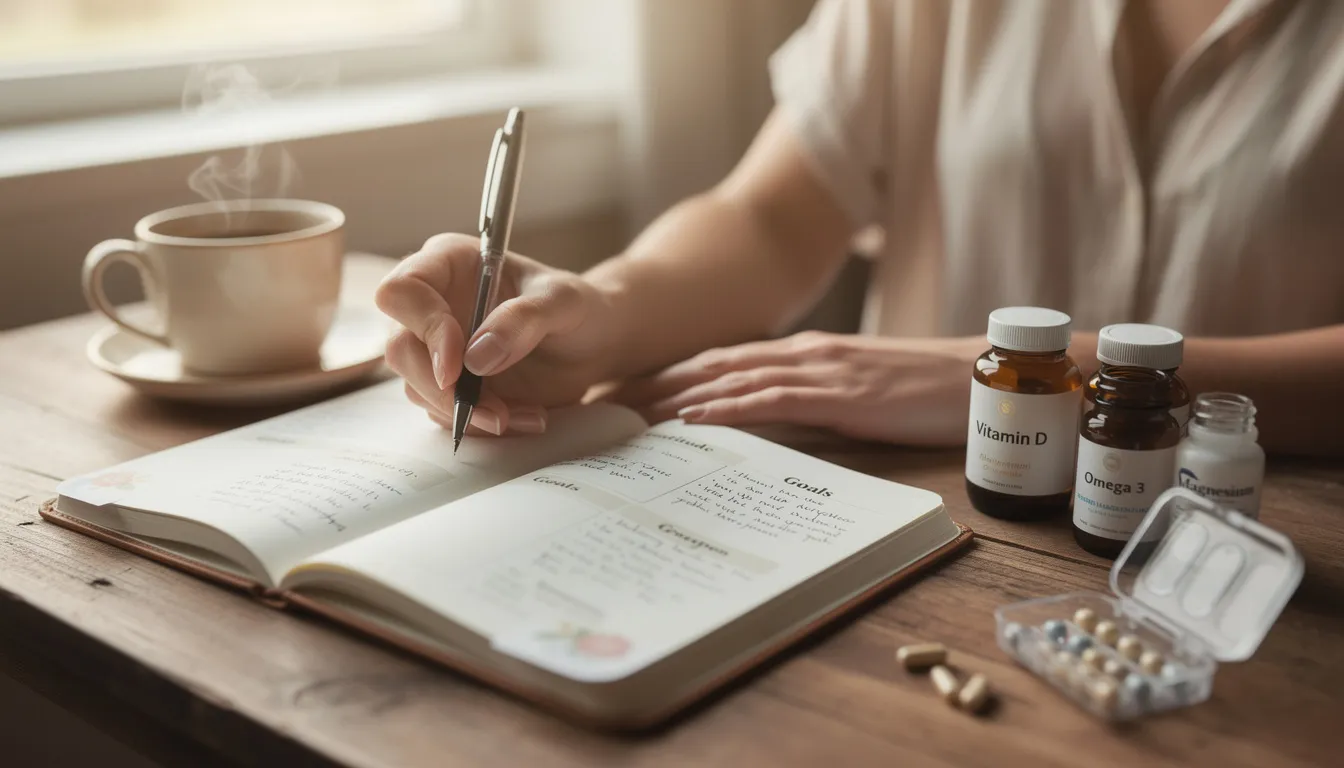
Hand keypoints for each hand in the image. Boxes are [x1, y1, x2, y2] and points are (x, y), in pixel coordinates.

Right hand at [374, 233, 618, 434]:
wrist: (594, 344)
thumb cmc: (579, 308)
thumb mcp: (563, 303)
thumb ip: (523, 319)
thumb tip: (476, 358)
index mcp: (449, 264)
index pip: (402, 290)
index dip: (423, 328)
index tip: (458, 365)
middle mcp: (433, 304)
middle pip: (400, 349)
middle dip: (442, 389)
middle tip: (493, 411)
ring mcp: (437, 348)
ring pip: (417, 388)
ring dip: (467, 413)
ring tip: (524, 415)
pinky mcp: (450, 384)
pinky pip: (444, 413)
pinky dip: (481, 426)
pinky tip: (524, 418)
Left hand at [609, 331, 981, 445]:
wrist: (984, 377)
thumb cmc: (926, 390)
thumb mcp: (859, 392)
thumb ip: (814, 400)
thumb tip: (773, 424)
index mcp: (806, 352)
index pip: (723, 360)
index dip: (672, 373)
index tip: (628, 391)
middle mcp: (804, 352)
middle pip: (712, 364)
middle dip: (656, 382)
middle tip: (605, 401)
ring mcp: (821, 369)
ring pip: (730, 379)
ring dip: (676, 395)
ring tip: (629, 412)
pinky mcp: (840, 393)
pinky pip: (771, 400)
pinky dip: (726, 408)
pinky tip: (693, 419)